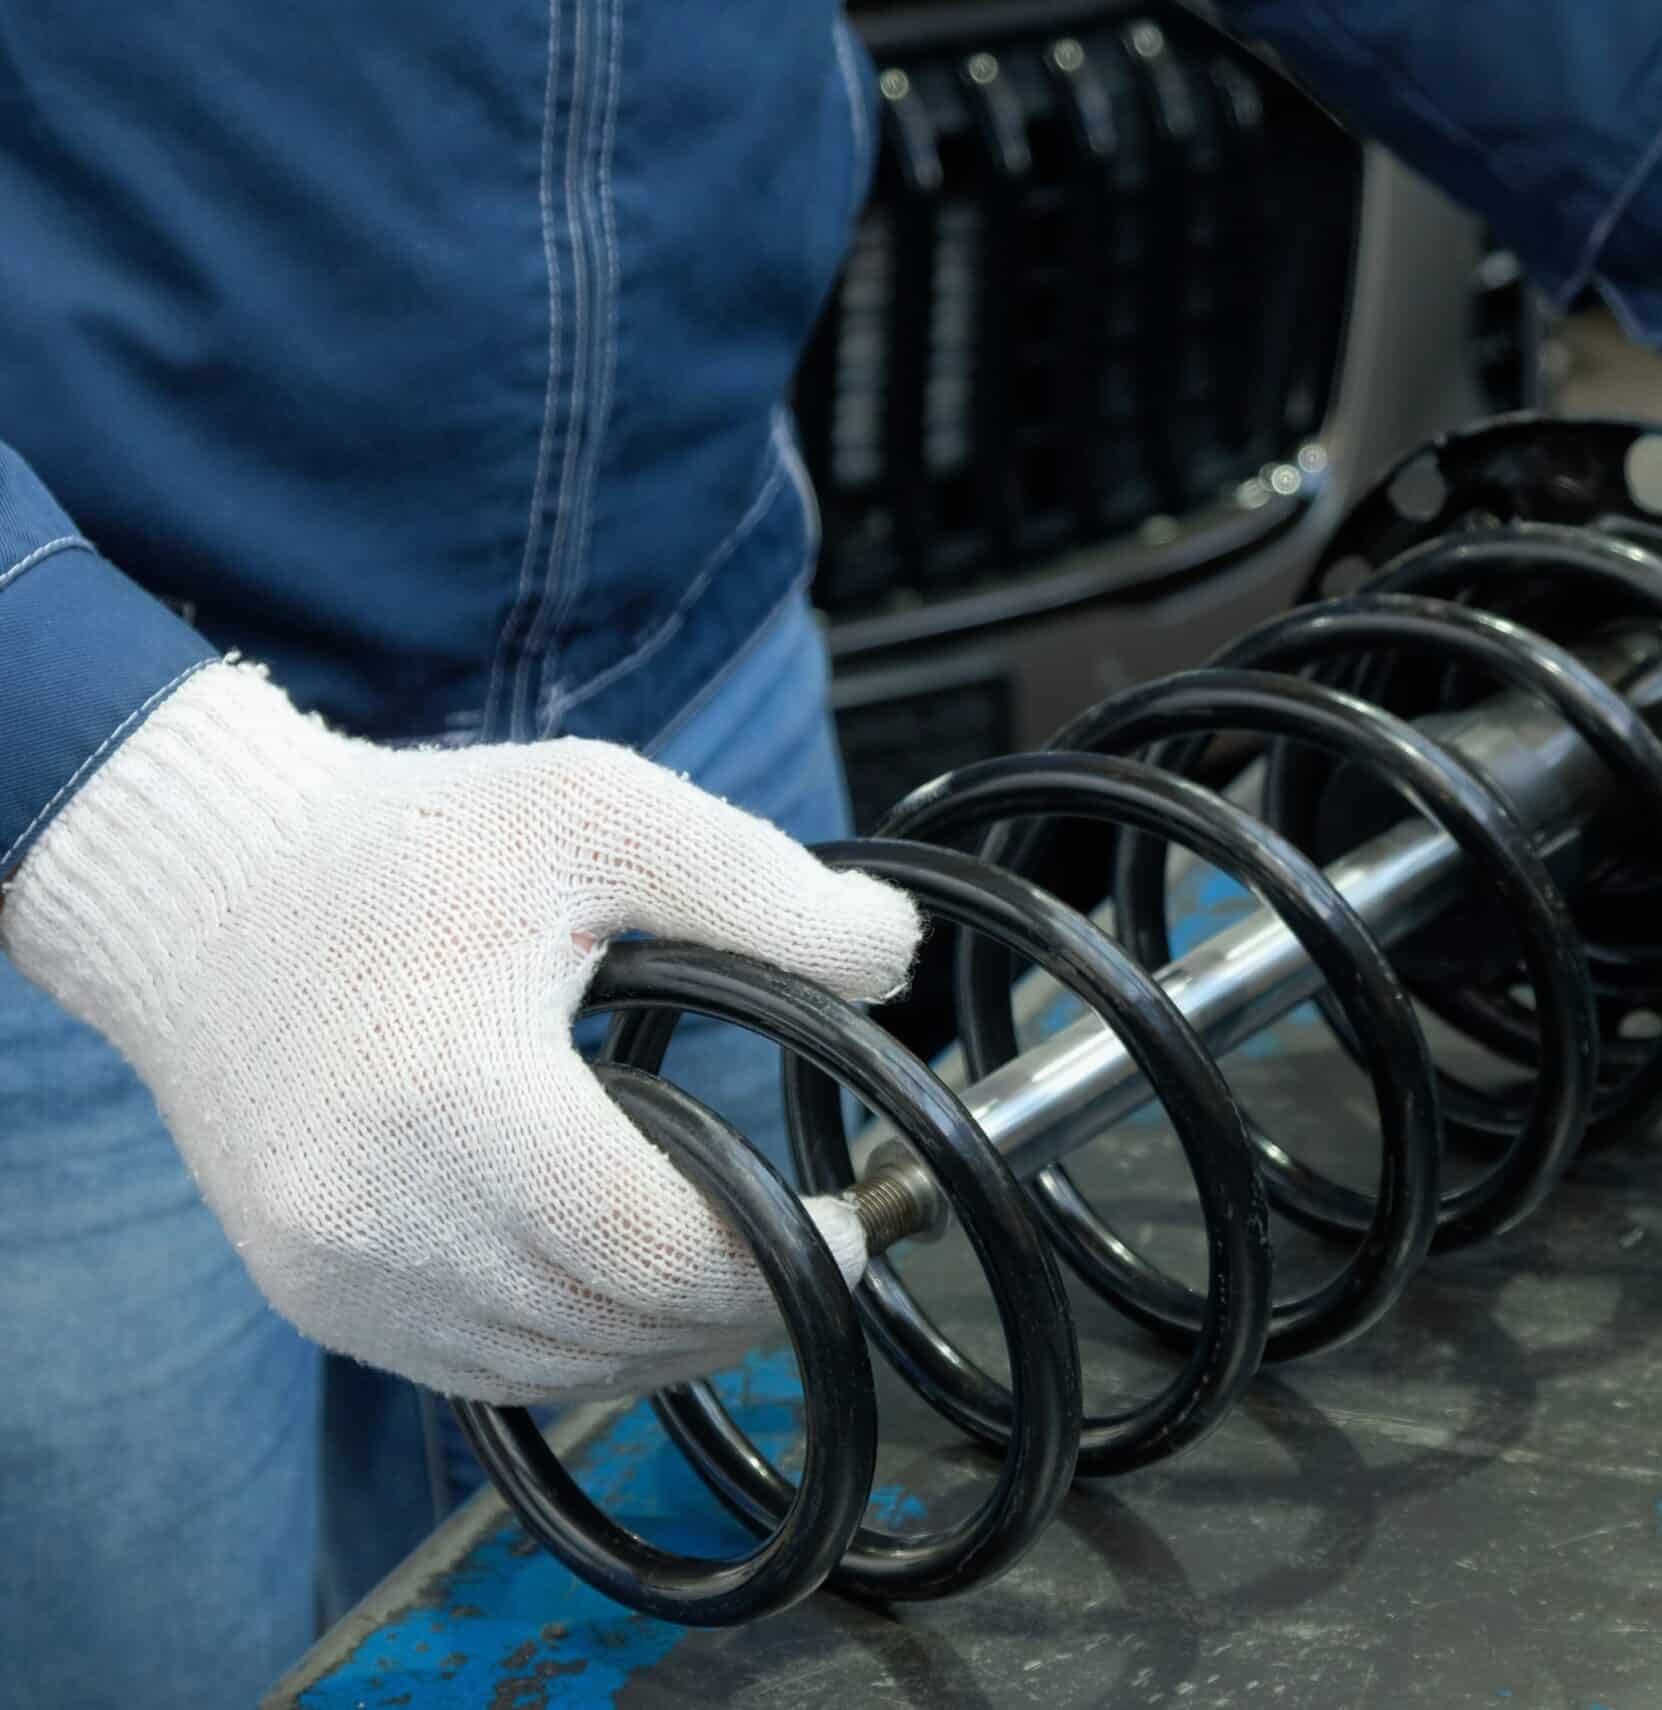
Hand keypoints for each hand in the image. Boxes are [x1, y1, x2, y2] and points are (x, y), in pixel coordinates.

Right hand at [0, 662, 921, 1403]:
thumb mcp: (594, 812)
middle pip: (614, 1325)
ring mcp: (332, 1271)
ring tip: (752, 1276)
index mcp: (452, 1097)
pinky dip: (581, 1348)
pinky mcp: (313, 1295)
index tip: (850, 1227)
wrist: (202, 889)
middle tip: (823, 1255)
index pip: (653, 1249)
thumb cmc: (398, 844)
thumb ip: (761, 885)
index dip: (777, 1258)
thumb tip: (896, 956)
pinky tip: (644, 1298)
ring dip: (670, 1340)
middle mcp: (375, 1212)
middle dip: (743, 1307)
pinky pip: (482, 1369)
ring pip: (554, 1367)